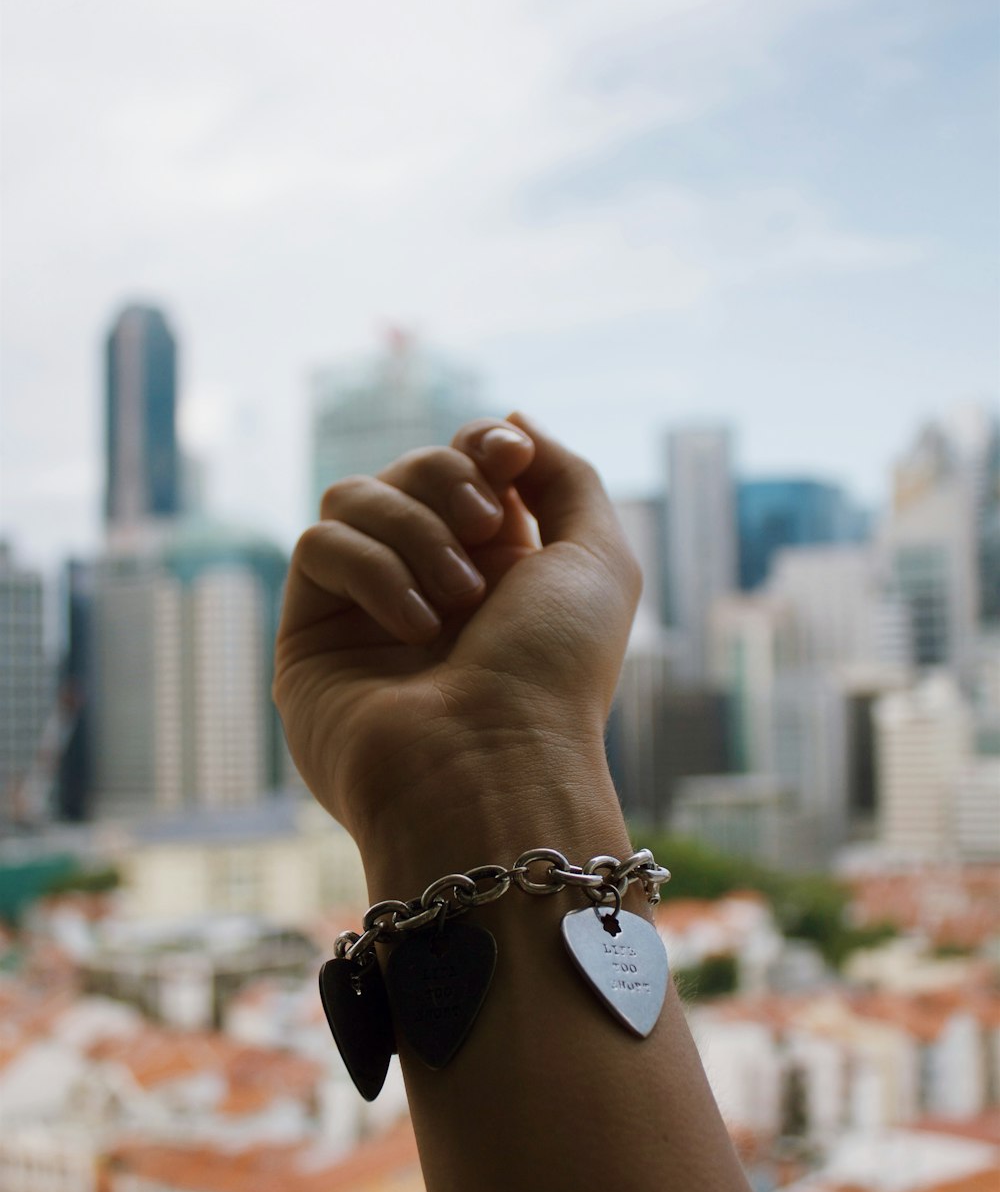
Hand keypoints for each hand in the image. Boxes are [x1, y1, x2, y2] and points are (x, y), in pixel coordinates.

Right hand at [273, 413, 639, 851]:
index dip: (480, 446)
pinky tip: (412, 628)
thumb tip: (510, 424)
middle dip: (449, 483)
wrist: (491, 767)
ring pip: (354, 496)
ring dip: (415, 533)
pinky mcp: (310, 633)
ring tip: (455, 601)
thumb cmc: (553, 674)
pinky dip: (371, 572)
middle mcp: (429, 582)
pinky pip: (318, 546)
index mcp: (499, 566)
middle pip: (409, 469)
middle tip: (484, 531)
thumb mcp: (598, 560)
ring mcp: (365, 608)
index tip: (506, 458)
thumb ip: (565, 476)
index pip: (464, 464)